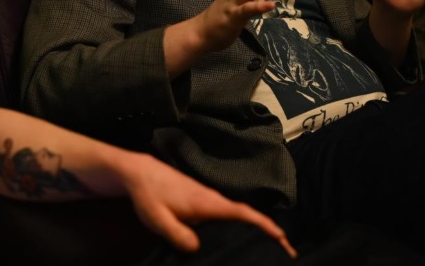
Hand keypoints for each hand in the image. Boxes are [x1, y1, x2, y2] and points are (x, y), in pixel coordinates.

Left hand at [122, 152, 296, 256]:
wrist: (139, 173)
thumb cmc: (149, 195)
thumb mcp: (158, 220)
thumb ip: (178, 235)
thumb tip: (198, 248)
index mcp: (207, 203)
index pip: (242, 213)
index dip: (264, 225)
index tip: (283, 238)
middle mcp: (213, 199)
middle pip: (247, 215)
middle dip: (268, 231)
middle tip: (286, 252)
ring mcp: (208, 199)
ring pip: (238, 215)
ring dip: (256, 229)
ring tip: (270, 247)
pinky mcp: (202, 202)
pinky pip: (227, 215)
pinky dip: (240, 225)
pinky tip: (238, 237)